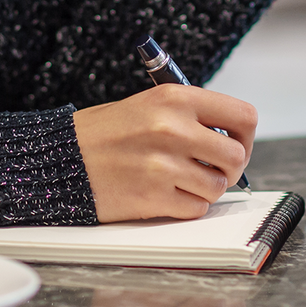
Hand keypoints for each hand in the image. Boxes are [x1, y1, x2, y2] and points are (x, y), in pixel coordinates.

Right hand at [72, 83, 256, 221]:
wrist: (60, 158)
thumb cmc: (105, 132)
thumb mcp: (149, 104)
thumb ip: (191, 116)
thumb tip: (232, 139)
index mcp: (175, 98)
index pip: (243, 116)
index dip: (244, 135)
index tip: (234, 143)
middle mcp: (173, 128)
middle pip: (237, 156)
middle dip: (229, 168)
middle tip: (211, 169)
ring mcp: (164, 164)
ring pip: (218, 186)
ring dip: (205, 188)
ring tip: (181, 180)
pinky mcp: (154, 197)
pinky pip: (196, 208)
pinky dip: (187, 205)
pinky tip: (166, 193)